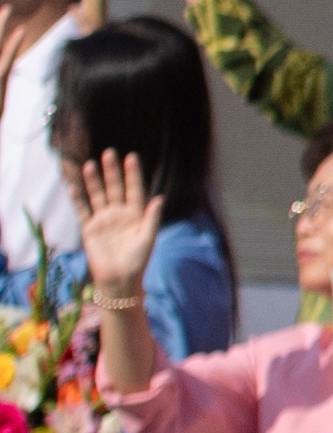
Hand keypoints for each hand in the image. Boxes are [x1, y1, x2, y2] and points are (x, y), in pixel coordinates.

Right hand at [73, 153, 156, 298]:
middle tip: (109, 153)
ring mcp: (103, 220)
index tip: (131, 156)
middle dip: (112, 171)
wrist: (119, 279)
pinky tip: (73, 185)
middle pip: (115, 188)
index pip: (135, 189)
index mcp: (137, 214)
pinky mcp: (90, 229)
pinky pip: (83, 210)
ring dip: (94, 180)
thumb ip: (152, 218)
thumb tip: (159, 198)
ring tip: (89, 164)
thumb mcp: (148, 238)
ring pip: (97, 195)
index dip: (133, 174)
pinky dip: (78, 198)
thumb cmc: (138, 261)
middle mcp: (119, 213)